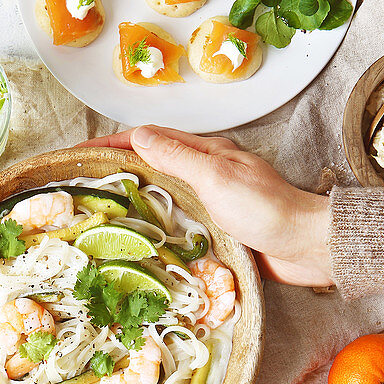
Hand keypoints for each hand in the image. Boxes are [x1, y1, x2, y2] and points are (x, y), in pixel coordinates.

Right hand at [81, 126, 333, 285]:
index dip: (110, 144)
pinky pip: (173, 216)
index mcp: (206, 151)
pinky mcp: (215, 224)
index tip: (78, 152)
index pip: (147, 139)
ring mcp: (210, 198)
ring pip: (159, 189)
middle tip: (79, 179)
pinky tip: (137, 231)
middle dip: (113, 165)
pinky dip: (150, 218)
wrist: (305, 247)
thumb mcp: (215, 177)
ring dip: (129, 192)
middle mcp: (206, 171)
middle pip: (150, 162)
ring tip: (98, 204)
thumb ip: (177, 157)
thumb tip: (137, 136)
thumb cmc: (265, 210)